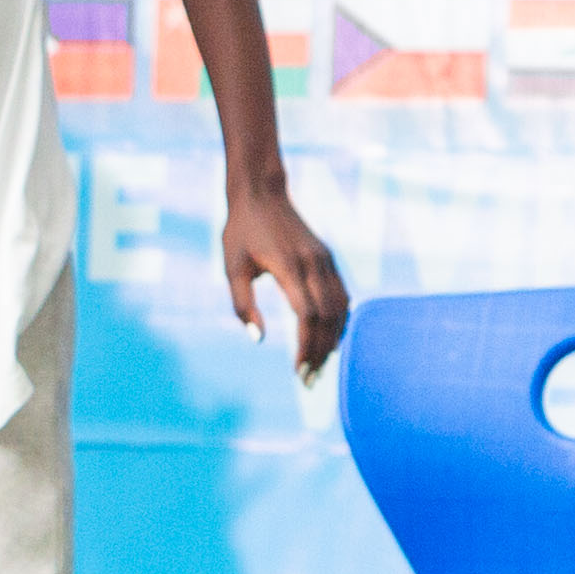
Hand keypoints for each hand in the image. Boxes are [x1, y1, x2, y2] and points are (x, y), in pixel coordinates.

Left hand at [221, 176, 352, 376]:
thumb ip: (243, 305)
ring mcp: (326, 260)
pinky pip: (342, 295)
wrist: (262, 193)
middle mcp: (314, 264)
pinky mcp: (328, 259)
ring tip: (320, 365)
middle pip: (328, 317)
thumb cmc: (241, 231)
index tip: (299, 372)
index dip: (306, 347)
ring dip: (333, 340)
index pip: (307, 316)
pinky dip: (340, 321)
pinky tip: (331, 339)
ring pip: (341, 308)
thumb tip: (258, 340)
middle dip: (320, 352)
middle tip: (309, 381)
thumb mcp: (232, 267)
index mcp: (290, 267)